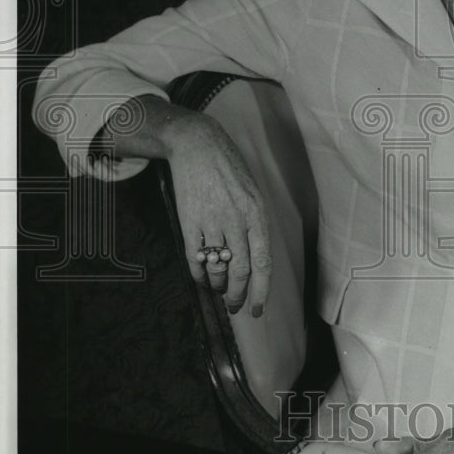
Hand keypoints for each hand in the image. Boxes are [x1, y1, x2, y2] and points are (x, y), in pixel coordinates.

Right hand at [163, 109, 271, 316]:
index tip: (256, 309)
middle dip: (237, 295)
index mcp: (257, 215)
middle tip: (235, 306)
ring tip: (220, 289)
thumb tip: (255, 258)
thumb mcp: (252, 193)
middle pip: (240, 271)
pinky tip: (203, 278)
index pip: (263, 263)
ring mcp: (212, 221)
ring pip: (217, 268)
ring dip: (219, 285)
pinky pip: (195, 258)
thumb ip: (255, 224)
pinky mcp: (189, 221)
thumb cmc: (229, 169)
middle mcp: (237, 221)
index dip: (260, 290)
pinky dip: (199, 274)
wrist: (198, 145)